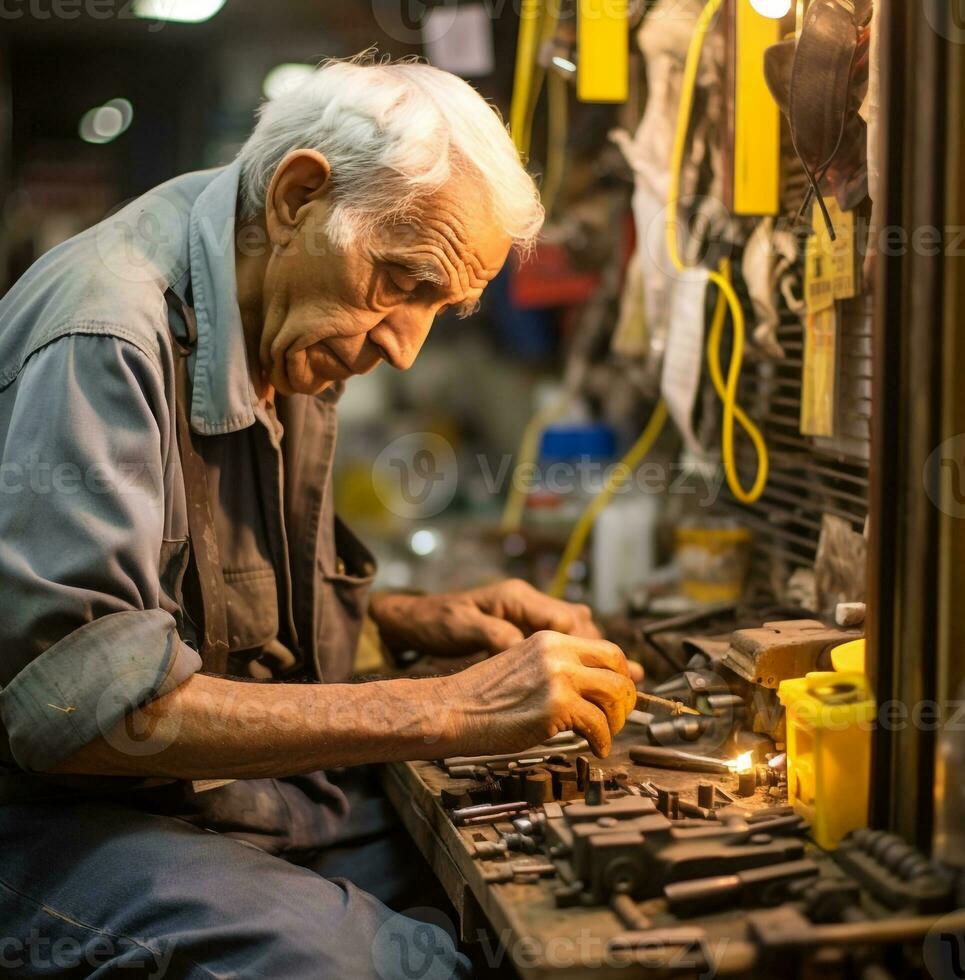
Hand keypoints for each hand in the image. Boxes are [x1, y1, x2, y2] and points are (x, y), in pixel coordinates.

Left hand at [372, 579, 642, 677]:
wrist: (417, 620)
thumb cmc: (437, 623)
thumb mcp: (463, 628)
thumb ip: (496, 637)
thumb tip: (527, 650)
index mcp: (517, 599)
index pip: (566, 620)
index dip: (591, 645)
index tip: (612, 668)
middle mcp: (527, 602)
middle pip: (578, 624)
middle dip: (604, 650)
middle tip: (631, 676)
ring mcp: (526, 614)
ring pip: (573, 630)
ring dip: (594, 652)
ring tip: (621, 678)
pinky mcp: (521, 628)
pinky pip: (558, 637)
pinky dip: (577, 653)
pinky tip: (589, 673)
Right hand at [438, 631, 638, 757]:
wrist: (453, 708)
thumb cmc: (481, 696)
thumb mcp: (524, 665)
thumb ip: (556, 668)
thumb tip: (589, 687)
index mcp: (550, 639)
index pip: (606, 648)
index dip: (620, 674)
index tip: (619, 693)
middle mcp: (558, 652)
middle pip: (618, 669)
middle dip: (625, 696)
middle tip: (619, 715)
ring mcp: (559, 677)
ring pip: (614, 695)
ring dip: (616, 720)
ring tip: (606, 733)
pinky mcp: (557, 706)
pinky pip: (598, 725)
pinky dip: (602, 740)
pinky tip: (595, 748)